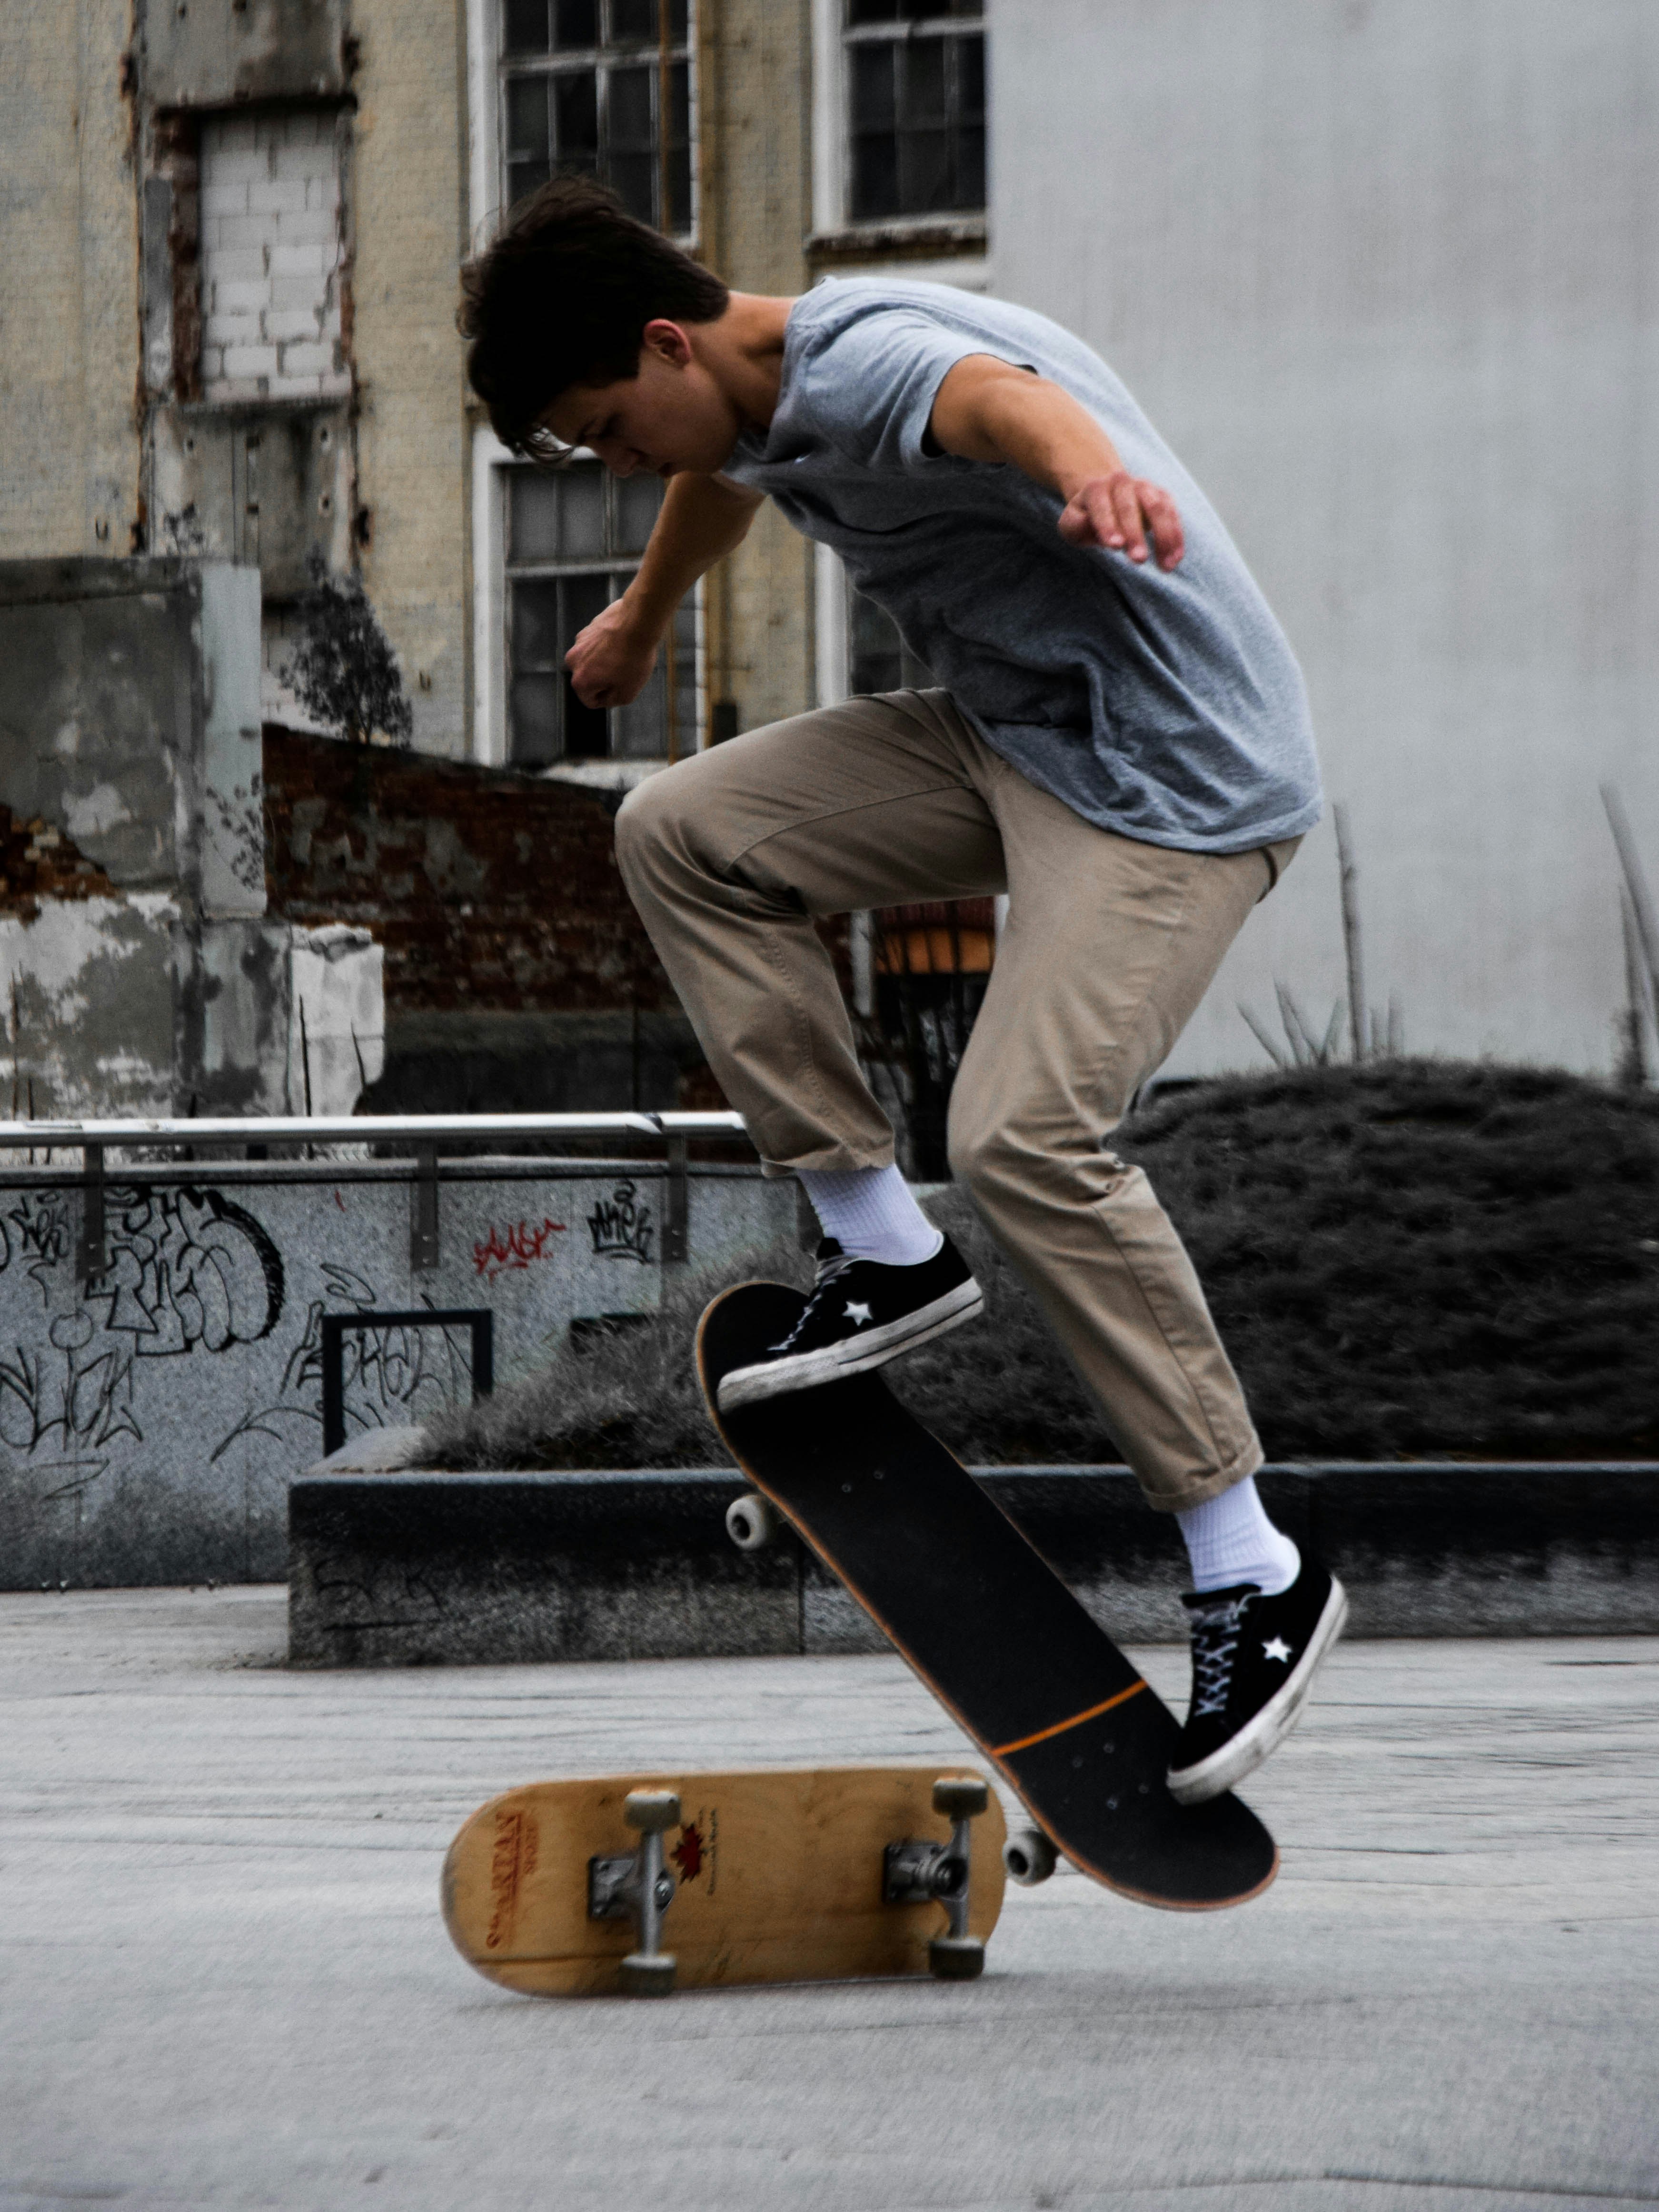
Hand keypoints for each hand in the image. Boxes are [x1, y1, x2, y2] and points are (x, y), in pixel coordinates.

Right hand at [565, 594, 659, 707]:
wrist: (638, 622)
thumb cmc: (633, 657)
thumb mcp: (628, 692)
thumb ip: (613, 701)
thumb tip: (606, 698)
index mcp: (580, 681)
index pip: (591, 701)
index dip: (609, 699)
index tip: (621, 689)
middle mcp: (573, 661)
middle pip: (590, 680)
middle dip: (606, 680)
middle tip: (625, 673)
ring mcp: (579, 643)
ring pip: (593, 662)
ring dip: (607, 663)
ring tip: (625, 657)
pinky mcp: (587, 629)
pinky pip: (597, 646)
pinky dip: (608, 648)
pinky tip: (623, 644)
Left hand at [1057, 472, 1184, 569]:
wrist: (1106, 497)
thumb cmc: (1086, 518)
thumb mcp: (1071, 523)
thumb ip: (1075, 526)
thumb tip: (1088, 525)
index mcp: (1096, 488)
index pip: (1102, 506)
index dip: (1108, 525)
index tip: (1114, 546)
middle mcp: (1122, 483)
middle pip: (1131, 508)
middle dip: (1135, 535)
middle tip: (1138, 560)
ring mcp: (1145, 487)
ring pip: (1158, 509)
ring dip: (1164, 538)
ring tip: (1166, 567)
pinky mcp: (1162, 496)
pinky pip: (1173, 515)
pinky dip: (1176, 537)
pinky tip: (1175, 560)